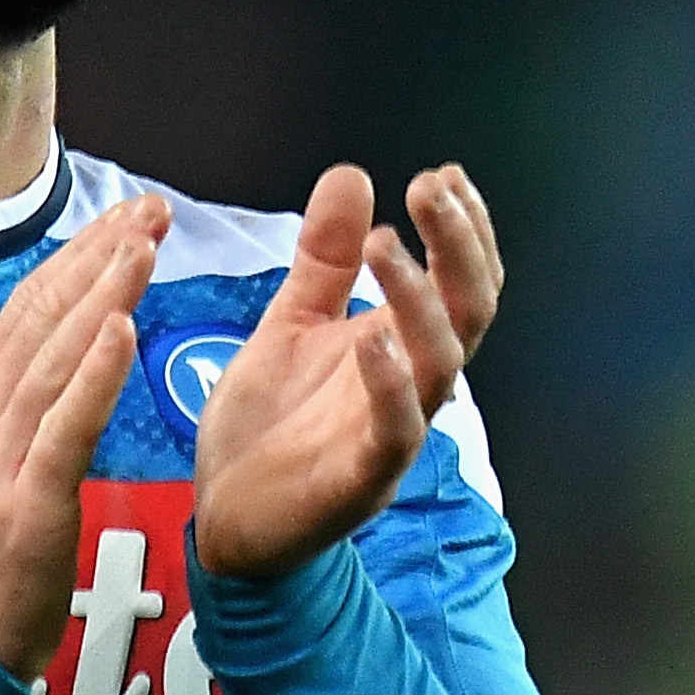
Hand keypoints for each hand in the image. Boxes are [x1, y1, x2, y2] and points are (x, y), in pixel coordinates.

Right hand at [0, 196, 164, 675]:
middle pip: (44, 316)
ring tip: (143, 244)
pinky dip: (93, 376)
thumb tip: (60, 350)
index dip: (80, 257)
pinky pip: (64, 428)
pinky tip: (120, 332)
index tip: (129, 217)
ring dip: (102, 295)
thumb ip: (20, 407)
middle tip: (153, 208)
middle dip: (100, 256)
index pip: (31, 309)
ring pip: (56, 358)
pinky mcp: (26, 502)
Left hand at [191, 163, 503, 582]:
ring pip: (442, 361)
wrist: (224, 520)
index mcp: (398, 344)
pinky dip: (390, 382)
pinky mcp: (363, 479)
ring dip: (421, 299)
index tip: (441, 174)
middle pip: (470, 308)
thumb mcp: (288, 324)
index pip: (461, 279)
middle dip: (460, 245)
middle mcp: (411, 383)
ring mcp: (394, 431)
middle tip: (431, 188)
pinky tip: (371, 336)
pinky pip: (396, 429)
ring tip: (388, 245)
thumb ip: (324, 259)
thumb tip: (353, 174)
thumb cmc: (266, 427)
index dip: (464, 228)